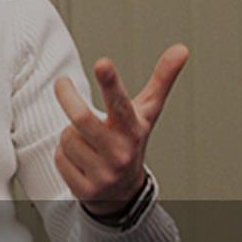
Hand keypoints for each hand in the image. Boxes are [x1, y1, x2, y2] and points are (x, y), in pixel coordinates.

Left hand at [53, 44, 188, 216]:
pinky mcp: (86, 190)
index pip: (120, 103)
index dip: (111, 83)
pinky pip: (60, 158)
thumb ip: (161, 80)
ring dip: (69, 134)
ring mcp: (104, 174)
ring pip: (67, 138)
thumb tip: (182, 48)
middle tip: (62, 82)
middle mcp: (120, 153)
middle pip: (82, 118)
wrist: (123, 192)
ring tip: (86, 141)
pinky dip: (64, 155)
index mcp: (133, 129)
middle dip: (68, 97)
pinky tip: (81, 161)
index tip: (102, 62)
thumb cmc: (132, 140)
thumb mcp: (147, 112)